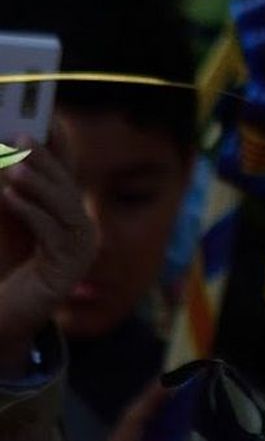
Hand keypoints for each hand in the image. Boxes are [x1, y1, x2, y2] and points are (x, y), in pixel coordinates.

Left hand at [0, 136, 98, 371]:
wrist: (2, 320)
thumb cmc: (2, 271)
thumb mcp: (6, 224)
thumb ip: (10, 196)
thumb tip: (4, 162)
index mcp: (67, 217)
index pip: (67, 174)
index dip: (59, 147)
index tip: (45, 119)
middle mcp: (81, 231)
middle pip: (68, 187)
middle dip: (45, 159)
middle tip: (21, 136)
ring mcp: (79, 251)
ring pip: (66, 207)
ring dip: (40, 183)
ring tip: (14, 166)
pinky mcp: (68, 269)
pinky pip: (54, 233)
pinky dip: (32, 211)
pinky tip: (10, 196)